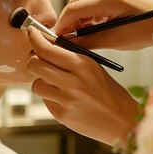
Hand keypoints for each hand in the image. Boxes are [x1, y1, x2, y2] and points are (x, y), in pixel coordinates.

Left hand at [26, 27, 138, 144]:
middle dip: (34, 62)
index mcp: (83, 64)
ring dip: (42, 83)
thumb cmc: (108, 92)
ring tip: (56, 85)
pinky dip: (50, 98)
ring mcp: (67, 99)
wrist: (121, 119)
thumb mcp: (94, 68)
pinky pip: (45, 101)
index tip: (31, 34)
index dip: (35, 39)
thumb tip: (48, 47)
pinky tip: (65, 99)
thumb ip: (71, 58)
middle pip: (35, 65)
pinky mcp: (62, 115)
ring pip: (36, 84)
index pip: (48, 49)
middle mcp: (73, 81)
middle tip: (40, 62)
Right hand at [55, 0, 152, 50]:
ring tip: (74, 40)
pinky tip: (86, 33)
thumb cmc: (144, 31)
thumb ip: (90, 41)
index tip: (56, 40)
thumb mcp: (115, 40)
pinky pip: (91, 6)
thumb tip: (69, 46)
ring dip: (76, 22)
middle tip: (62, 41)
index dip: (62, 26)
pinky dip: (85, 19)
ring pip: (81, 6)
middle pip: (75, 5)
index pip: (74, 9)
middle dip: (67, 23)